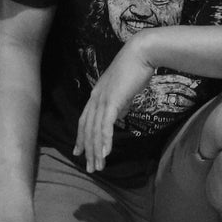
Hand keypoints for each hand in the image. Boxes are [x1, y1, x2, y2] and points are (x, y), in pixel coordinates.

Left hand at [73, 36, 155, 173]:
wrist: (141, 54)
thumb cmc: (135, 69)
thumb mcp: (124, 90)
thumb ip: (120, 103)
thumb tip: (119, 116)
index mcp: (97, 95)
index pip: (85, 120)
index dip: (81, 137)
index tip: (79, 152)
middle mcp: (95, 98)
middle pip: (87, 129)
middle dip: (88, 150)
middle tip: (90, 167)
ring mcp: (102, 99)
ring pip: (95, 130)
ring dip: (96, 150)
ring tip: (99, 166)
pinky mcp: (112, 100)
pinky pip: (106, 124)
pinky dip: (105, 140)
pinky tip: (106, 153)